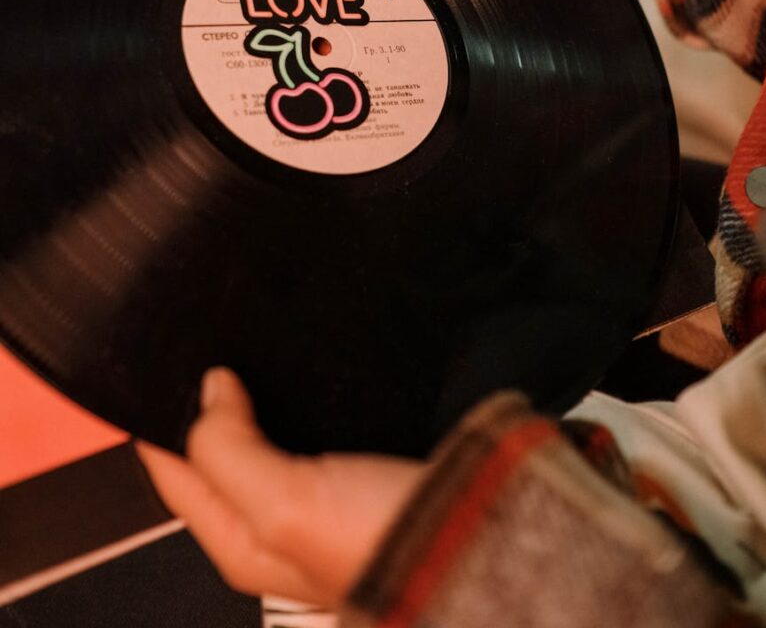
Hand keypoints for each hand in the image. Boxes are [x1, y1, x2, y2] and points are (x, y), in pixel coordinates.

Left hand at [136, 368, 424, 604]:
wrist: (486, 537)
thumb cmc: (388, 544)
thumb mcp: (285, 506)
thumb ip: (228, 452)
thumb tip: (209, 390)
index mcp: (243, 543)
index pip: (175, 473)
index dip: (160, 419)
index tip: (159, 363)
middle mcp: (278, 520)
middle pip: (219, 451)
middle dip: (206, 402)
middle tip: (206, 342)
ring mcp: (322, 490)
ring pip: (266, 432)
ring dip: (256, 392)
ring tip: (252, 340)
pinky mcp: (363, 463)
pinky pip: (313, 423)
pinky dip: (302, 393)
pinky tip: (308, 363)